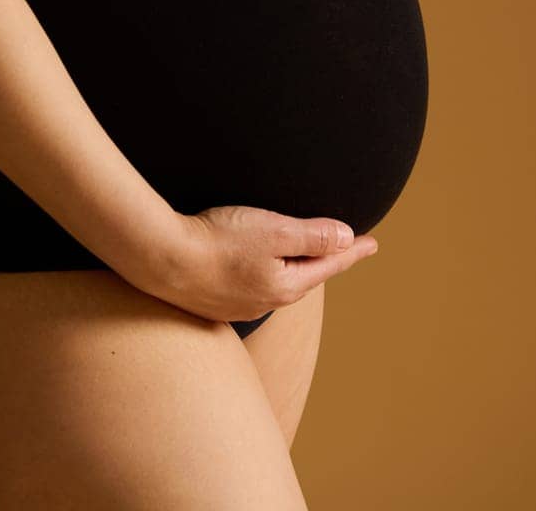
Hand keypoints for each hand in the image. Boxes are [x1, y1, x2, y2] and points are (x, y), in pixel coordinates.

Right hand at [144, 204, 378, 325]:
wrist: (162, 260)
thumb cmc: (219, 240)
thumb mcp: (273, 230)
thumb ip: (312, 234)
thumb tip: (347, 237)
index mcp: (286, 285)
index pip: (329, 264)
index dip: (352, 250)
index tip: (373, 243)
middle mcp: (267, 301)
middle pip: (305, 276)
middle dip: (323, 261)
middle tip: (341, 246)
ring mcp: (239, 304)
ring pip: (278, 282)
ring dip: (293, 266)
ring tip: (301, 254)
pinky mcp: (216, 300)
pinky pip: (253, 285)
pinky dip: (265, 272)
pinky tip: (255, 265)